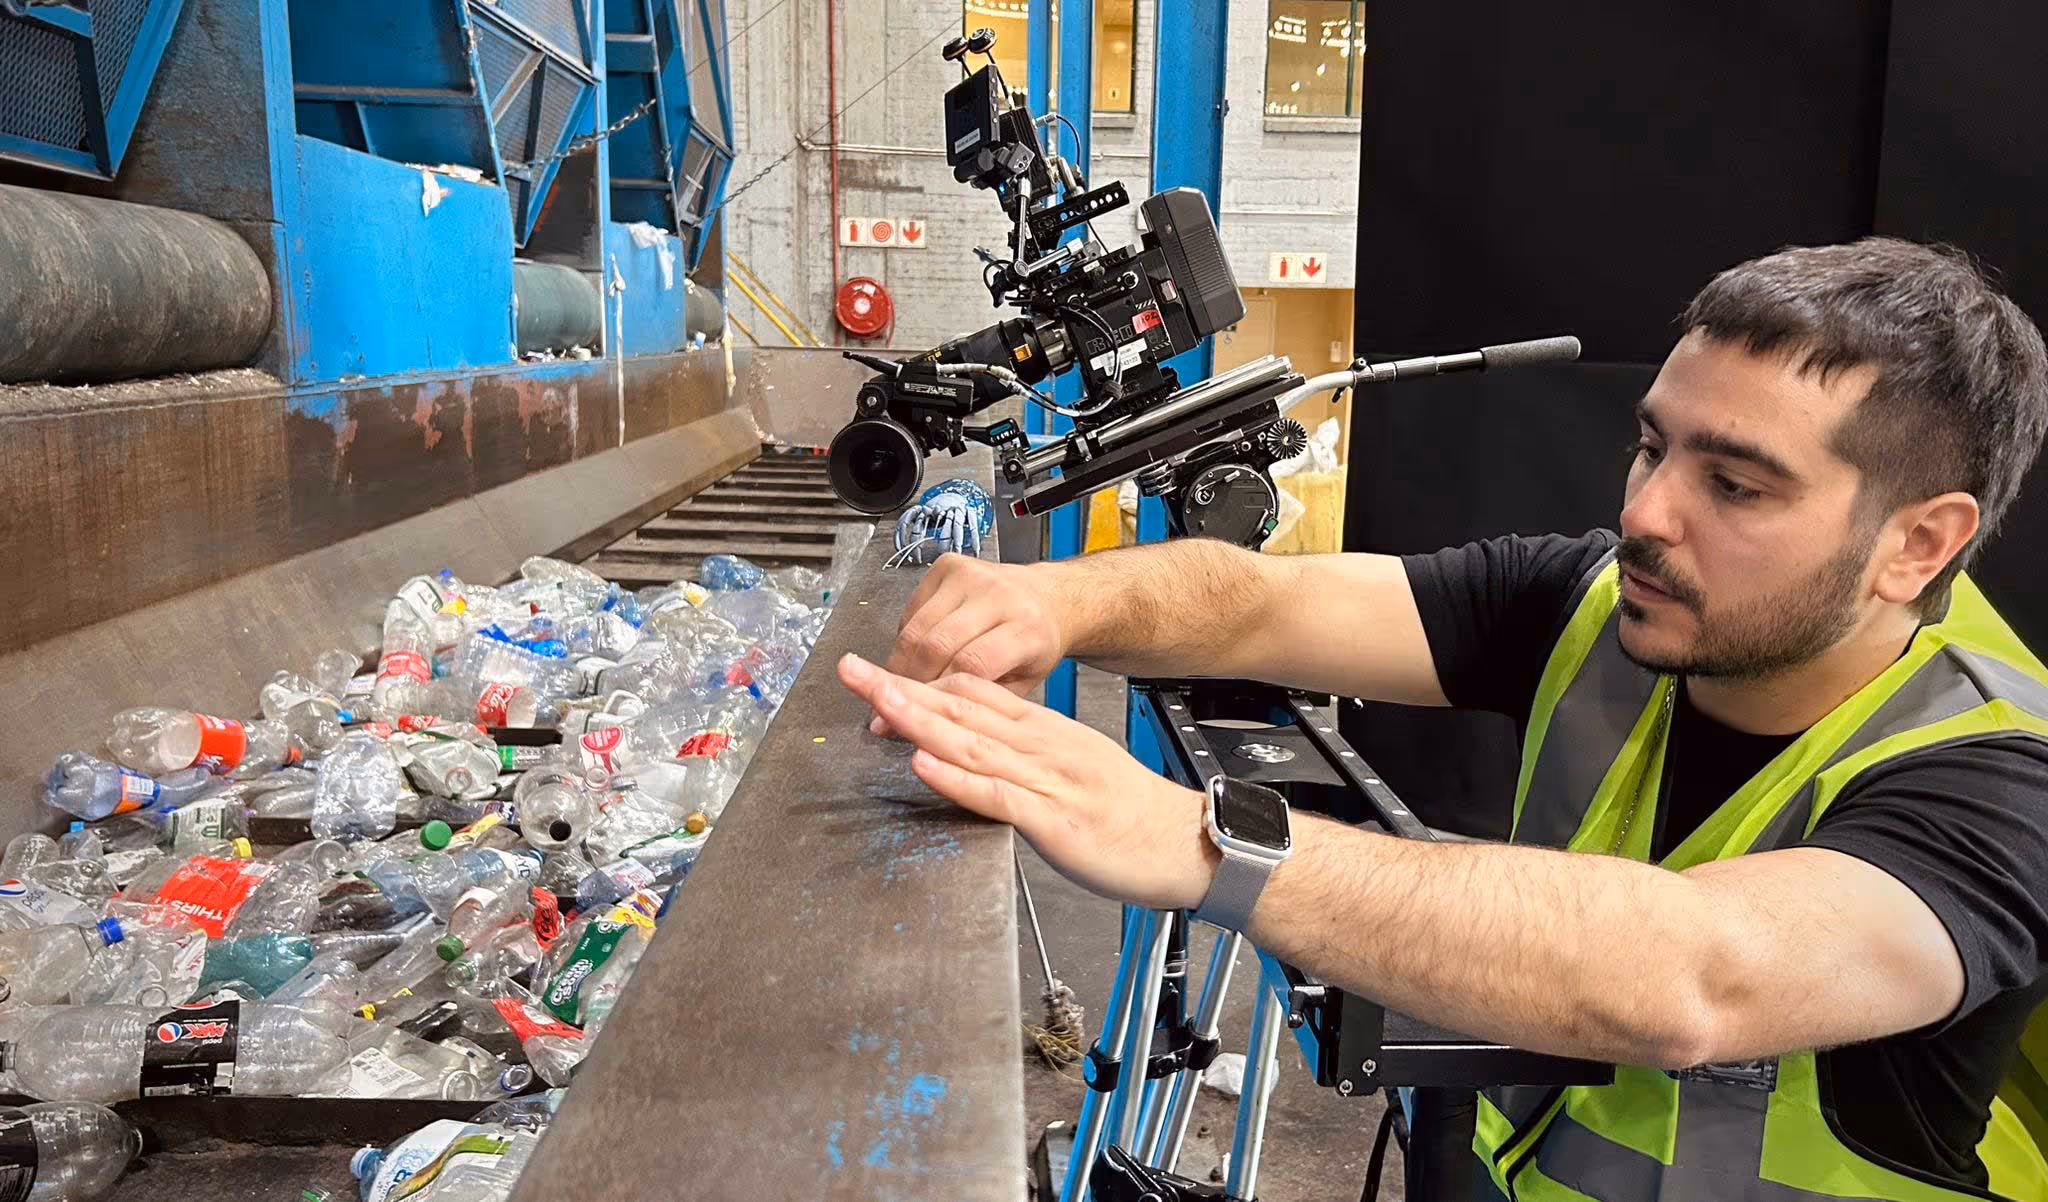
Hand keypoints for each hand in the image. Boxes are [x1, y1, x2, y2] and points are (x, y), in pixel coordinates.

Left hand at [839, 652, 1217, 910]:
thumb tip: (983, 745)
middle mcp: (1042, 746)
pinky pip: (997, 796)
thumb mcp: (1078, 765)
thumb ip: (1030, 754)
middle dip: (903, 688)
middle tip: (854, 670)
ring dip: (919, 720)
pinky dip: (957, 778)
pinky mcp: (1055, 821)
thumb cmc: (1132, 814)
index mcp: (1046, 731)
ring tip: (877, 700)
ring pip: (972, 744)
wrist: (1189, 842)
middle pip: (962, 709)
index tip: (877, 669)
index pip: (973, 694)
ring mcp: (1048, 781)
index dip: (921, 680)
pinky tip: (923, 765)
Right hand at [871, 553, 1072, 734]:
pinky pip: (911, 609)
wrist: (1048, 596)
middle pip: (937, 644)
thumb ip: (983, 697)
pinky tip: (915, 652)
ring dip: (902, 661)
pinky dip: (906, 636)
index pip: (970, 665)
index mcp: (1026, 628)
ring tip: (902, 684)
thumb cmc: (1037, 641)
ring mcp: (972, 576)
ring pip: (917, 627)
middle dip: (913, 680)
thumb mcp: (1026, 680)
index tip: (921, 713)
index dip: (938, 692)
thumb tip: (931, 717)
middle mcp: (999, 596)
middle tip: (901, 703)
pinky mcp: (949, 566)